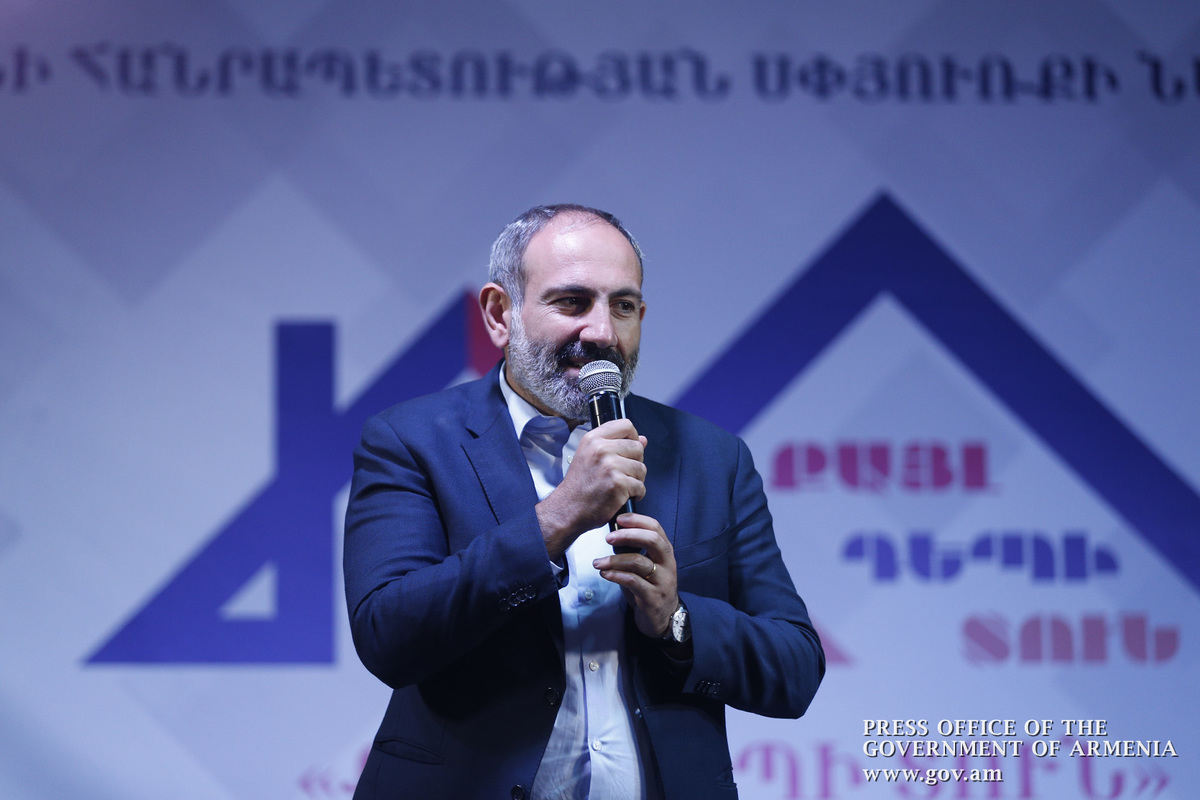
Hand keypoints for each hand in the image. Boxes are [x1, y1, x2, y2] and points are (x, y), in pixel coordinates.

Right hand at [536, 420, 646, 559]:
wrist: (568, 509)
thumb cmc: (579, 486)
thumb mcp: (591, 457)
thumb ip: (616, 445)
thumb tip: (643, 439)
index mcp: (593, 439)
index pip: (625, 425)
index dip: (633, 437)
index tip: (629, 449)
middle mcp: (601, 449)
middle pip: (637, 448)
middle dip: (635, 462)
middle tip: (623, 474)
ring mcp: (610, 466)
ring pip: (641, 468)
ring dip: (636, 480)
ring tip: (621, 487)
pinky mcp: (618, 484)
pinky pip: (640, 486)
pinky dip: (636, 494)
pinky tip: (622, 496)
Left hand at [592, 513, 677, 638]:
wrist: (664, 618)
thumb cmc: (651, 587)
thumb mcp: (647, 565)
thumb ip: (636, 551)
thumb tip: (614, 535)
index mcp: (665, 552)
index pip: (655, 528)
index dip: (637, 520)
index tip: (619, 518)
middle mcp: (667, 564)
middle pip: (652, 540)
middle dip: (628, 535)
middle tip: (608, 538)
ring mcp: (662, 581)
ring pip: (639, 562)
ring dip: (614, 560)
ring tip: (597, 563)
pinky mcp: (653, 597)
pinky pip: (633, 581)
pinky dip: (616, 575)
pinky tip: (605, 574)